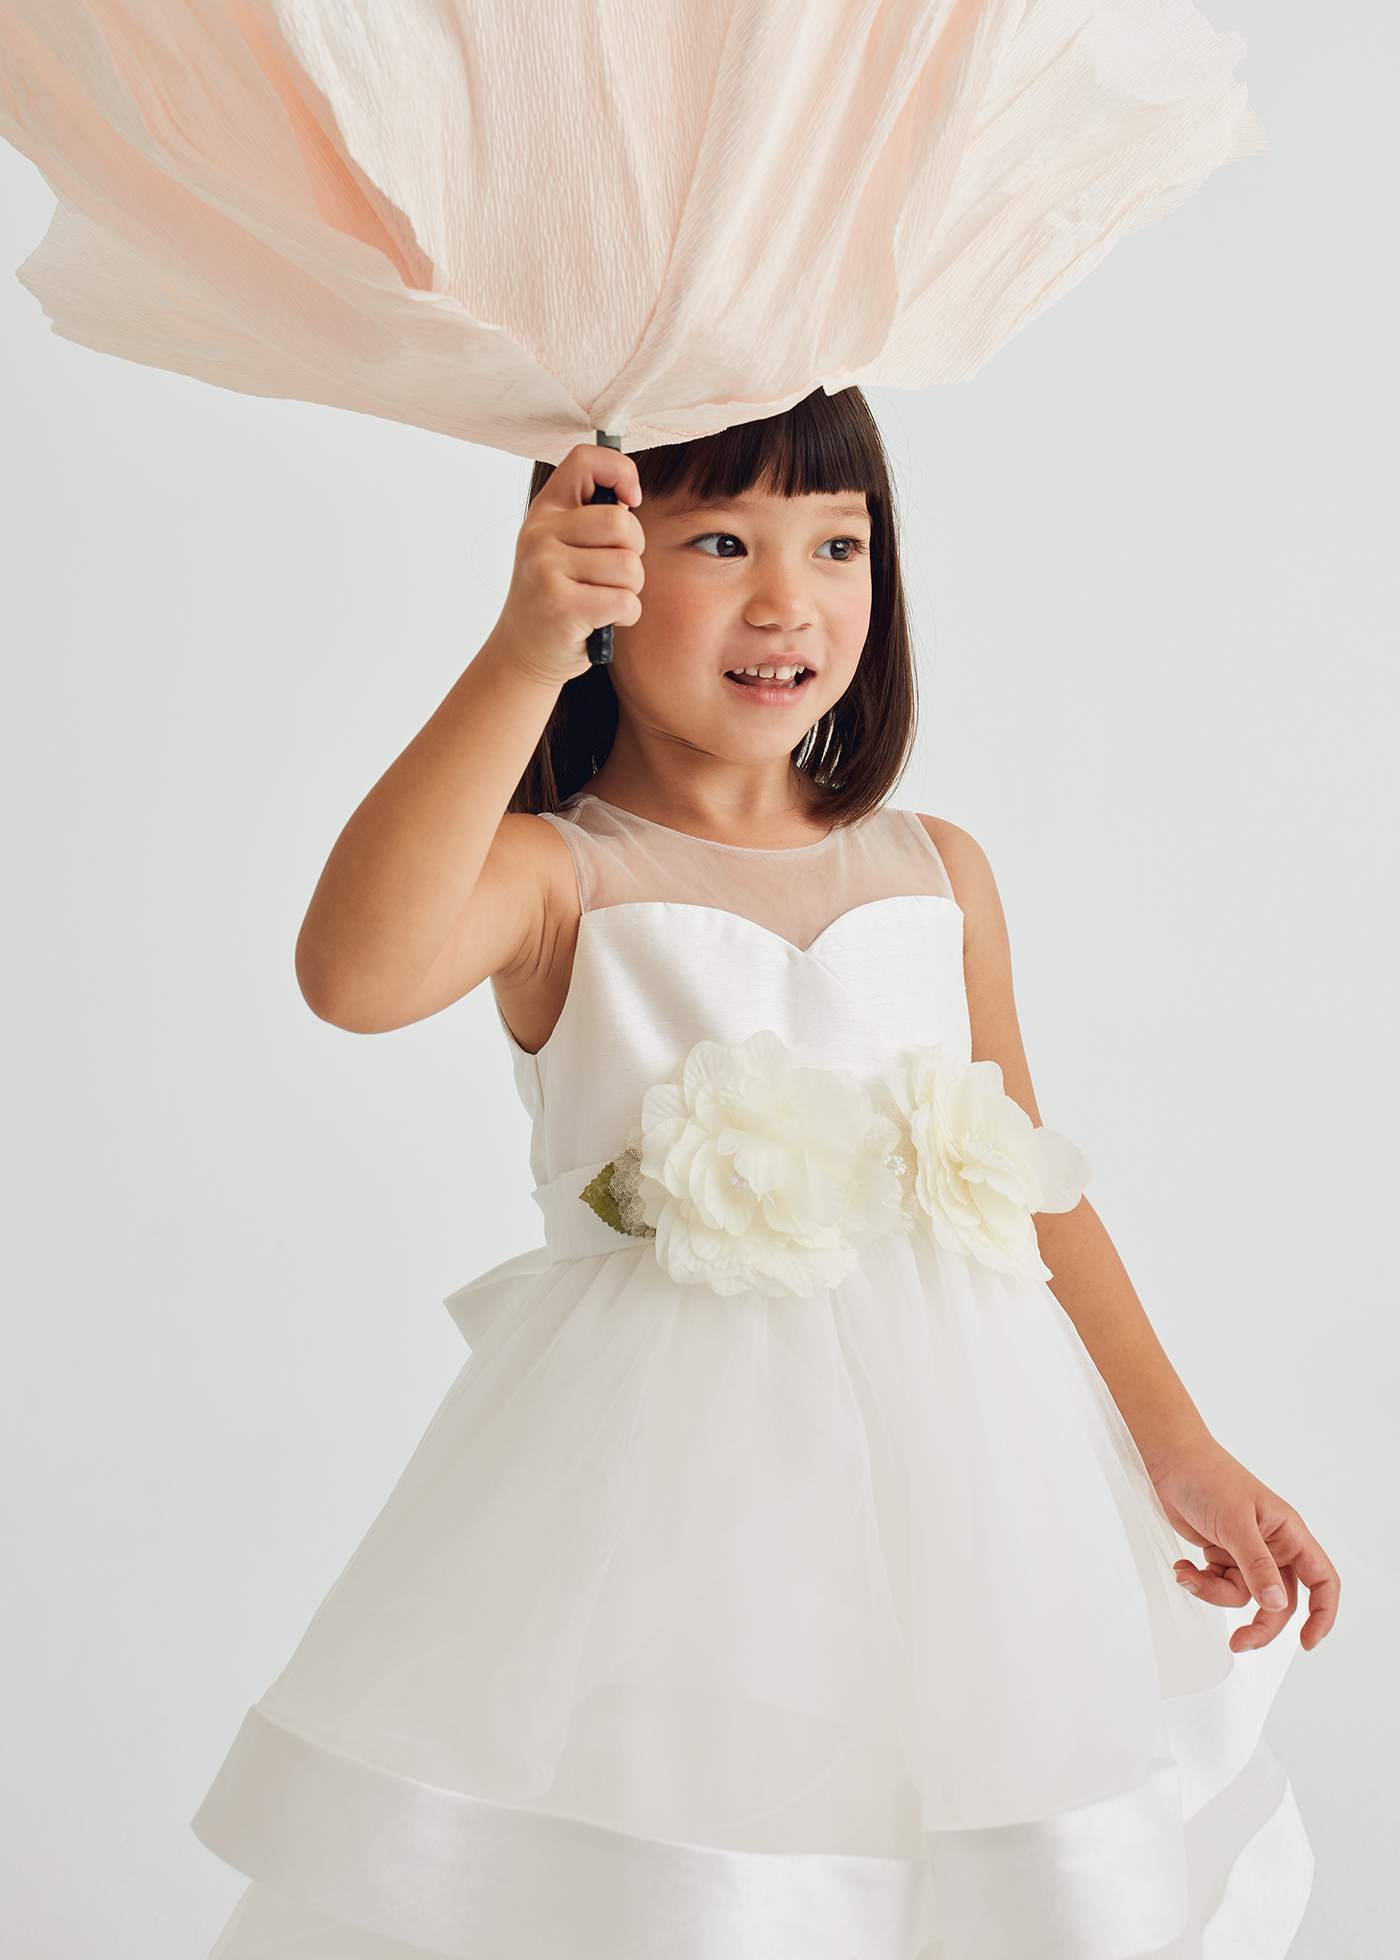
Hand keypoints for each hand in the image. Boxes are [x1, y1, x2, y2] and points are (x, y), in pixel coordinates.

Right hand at [493, 441, 645, 686]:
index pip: (586, 460)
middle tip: (613, 575)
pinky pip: (625, 601)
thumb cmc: (557, 596)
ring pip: (629, 568)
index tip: (630, 502)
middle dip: (633, 554)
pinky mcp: (561, 607)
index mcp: (545, 510)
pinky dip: (625, 616)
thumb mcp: (563, 545)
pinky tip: (602, 621)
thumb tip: (630, 497)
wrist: (523, 652)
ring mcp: (546, 569)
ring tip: (602, 600)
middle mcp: (540, 534)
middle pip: (623, 525)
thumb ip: (591, 517)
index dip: (621, 472)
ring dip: (629, 590)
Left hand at [1147, 1437, 1338, 1652]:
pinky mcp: (1221, 1555)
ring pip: (1244, 1596)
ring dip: (1215, 1593)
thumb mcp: (1236, 1523)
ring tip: (1188, 1575)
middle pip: (1280, 1601)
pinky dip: (1200, 1582)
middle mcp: (1273, 1546)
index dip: (1323, 1614)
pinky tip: (1183, 1569)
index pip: (1322, 1580)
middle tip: (1238, 1643)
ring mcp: (1246, 1553)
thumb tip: (1277, 1604)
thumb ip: (1257, 1565)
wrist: (1169, 1461)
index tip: (1307, 1642)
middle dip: (1259, 1623)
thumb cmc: (1209, 1479)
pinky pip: (1219, 1585)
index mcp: (1289, 1534)